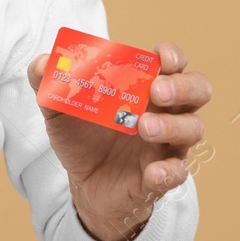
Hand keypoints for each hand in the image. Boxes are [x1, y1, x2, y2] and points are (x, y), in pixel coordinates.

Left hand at [24, 41, 209, 240]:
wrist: (83, 184)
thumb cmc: (82, 137)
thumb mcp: (58, 108)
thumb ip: (47, 81)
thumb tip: (42, 62)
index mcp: (144, 88)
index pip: (173, 64)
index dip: (172, 56)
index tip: (160, 57)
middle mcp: (164, 112)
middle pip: (197, 90)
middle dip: (182, 86)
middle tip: (156, 91)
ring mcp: (166, 144)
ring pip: (193, 128)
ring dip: (173, 125)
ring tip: (143, 127)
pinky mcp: (160, 176)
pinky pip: (177, 173)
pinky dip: (169, 171)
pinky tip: (152, 172)